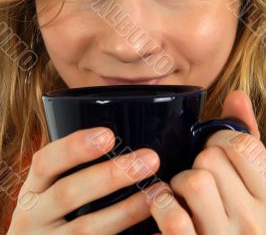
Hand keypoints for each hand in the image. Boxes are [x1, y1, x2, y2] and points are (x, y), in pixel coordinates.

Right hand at [7, 127, 159, 233]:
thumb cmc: (51, 216)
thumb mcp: (48, 193)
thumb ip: (72, 173)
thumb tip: (117, 141)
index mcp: (31, 190)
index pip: (45, 162)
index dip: (74, 147)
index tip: (108, 135)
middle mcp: (32, 218)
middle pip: (68, 193)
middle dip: (111, 175)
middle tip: (150, 159)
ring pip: (86, 229)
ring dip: (126, 209)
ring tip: (158, 192)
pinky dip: (123, 234)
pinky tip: (150, 227)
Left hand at [146, 91, 265, 233]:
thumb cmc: (244, 224)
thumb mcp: (257, 185)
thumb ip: (249, 138)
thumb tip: (237, 95)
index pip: (244, 145)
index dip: (221, 141)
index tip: (215, 152)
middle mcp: (257, 221)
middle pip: (212, 159)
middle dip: (199, 162)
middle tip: (200, 178)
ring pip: (194, 180)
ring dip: (180, 183)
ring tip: (185, 196)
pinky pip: (173, 215)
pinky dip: (163, 206)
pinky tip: (167, 210)